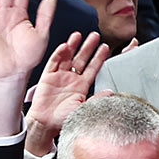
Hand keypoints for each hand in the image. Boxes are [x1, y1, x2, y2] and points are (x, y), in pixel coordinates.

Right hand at [24, 33, 110, 153]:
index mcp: (82, 86)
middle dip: (88, 47)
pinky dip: (59, 54)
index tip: (105, 47)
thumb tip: (111, 92)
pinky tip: (65, 45)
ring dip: (73, 46)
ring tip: (79, 35)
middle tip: (95, 35)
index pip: (93, 68)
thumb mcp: (84, 109)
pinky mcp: (48, 77)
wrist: (46, 124)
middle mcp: (72, 79)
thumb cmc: (65, 119)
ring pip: (68, 57)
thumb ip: (97, 99)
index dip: (99, 57)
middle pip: (82, 59)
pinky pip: (54, 63)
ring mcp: (60, 76)